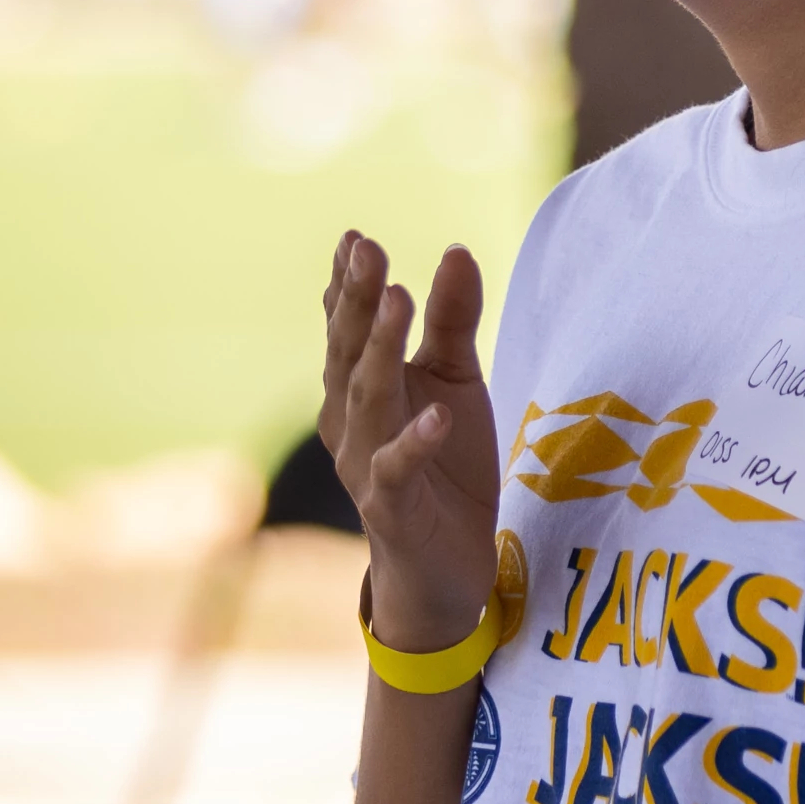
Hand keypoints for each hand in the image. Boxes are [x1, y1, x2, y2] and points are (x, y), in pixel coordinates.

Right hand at [325, 233, 500, 651]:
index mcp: (360, 386)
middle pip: (349, 352)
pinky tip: (438, 412)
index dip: (348, 283)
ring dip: (381, 350)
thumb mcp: (456, 382)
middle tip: (366, 250)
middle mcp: (350, 421)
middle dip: (356, 300)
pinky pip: (398, 469)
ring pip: (369, 400)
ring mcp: (365, 464)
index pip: (348, 326)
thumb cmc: (444, 464)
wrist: (444, 566)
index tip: (354, 236)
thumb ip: (452, 321)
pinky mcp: (392, 507)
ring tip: (396, 301)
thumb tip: (456, 250)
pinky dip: (416, 440)